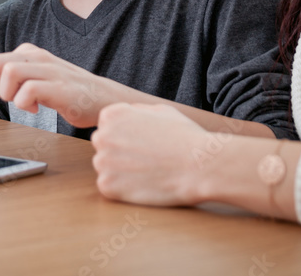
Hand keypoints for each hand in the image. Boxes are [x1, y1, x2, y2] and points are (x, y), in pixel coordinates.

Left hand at [0, 43, 114, 127]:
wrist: (105, 99)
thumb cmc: (68, 92)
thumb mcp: (33, 77)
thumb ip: (6, 69)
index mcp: (29, 53)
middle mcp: (38, 57)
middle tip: (0, 104)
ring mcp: (50, 71)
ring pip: (9, 72)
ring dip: (7, 94)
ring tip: (19, 103)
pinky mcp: (60, 88)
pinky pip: (28, 91)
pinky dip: (24, 104)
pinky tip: (35, 109)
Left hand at [91, 103, 208, 206]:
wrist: (199, 166)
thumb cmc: (185, 137)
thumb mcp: (161, 110)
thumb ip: (137, 110)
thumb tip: (127, 113)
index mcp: (110, 115)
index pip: (109, 127)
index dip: (129, 136)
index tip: (146, 143)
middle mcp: (101, 136)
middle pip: (104, 146)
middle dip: (120, 153)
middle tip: (146, 160)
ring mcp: (102, 162)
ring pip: (106, 167)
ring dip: (121, 171)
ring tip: (147, 172)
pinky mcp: (107, 185)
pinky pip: (109, 187)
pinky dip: (123, 189)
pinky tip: (143, 184)